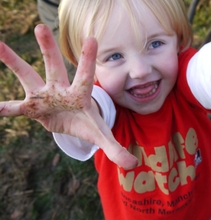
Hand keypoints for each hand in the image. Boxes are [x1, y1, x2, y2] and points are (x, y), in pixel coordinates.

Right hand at [0, 24, 137, 168]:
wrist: (73, 123)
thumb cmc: (88, 123)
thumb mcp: (101, 136)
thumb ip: (116, 148)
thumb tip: (132, 164)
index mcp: (81, 95)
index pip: (86, 76)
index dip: (88, 59)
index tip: (92, 38)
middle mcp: (61, 90)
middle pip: (55, 67)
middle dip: (48, 48)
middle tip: (40, 26)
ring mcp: (45, 96)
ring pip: (28, 77)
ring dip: (14, 62)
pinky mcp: (33, 107)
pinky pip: (16, 107)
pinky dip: (5, 107)